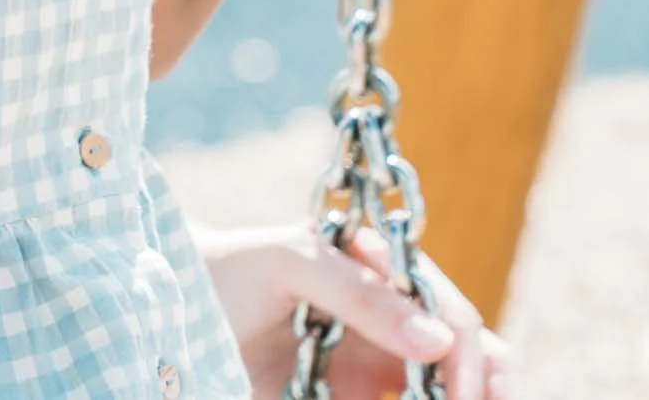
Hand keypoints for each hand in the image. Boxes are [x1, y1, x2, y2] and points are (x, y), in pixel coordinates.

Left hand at [201, 225, 509, 399]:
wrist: (161, 311)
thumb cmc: (220, 270)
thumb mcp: (285, 262)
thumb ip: (358, 292)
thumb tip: (439, 338)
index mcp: (378, 270)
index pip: (448, 309)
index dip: (466, 350)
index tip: (462, 389)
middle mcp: (386, 318)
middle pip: (465, 353)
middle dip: (487, 382)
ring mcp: (371, 364)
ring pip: (445, 386)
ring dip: (470, 395)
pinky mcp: (351, 396)